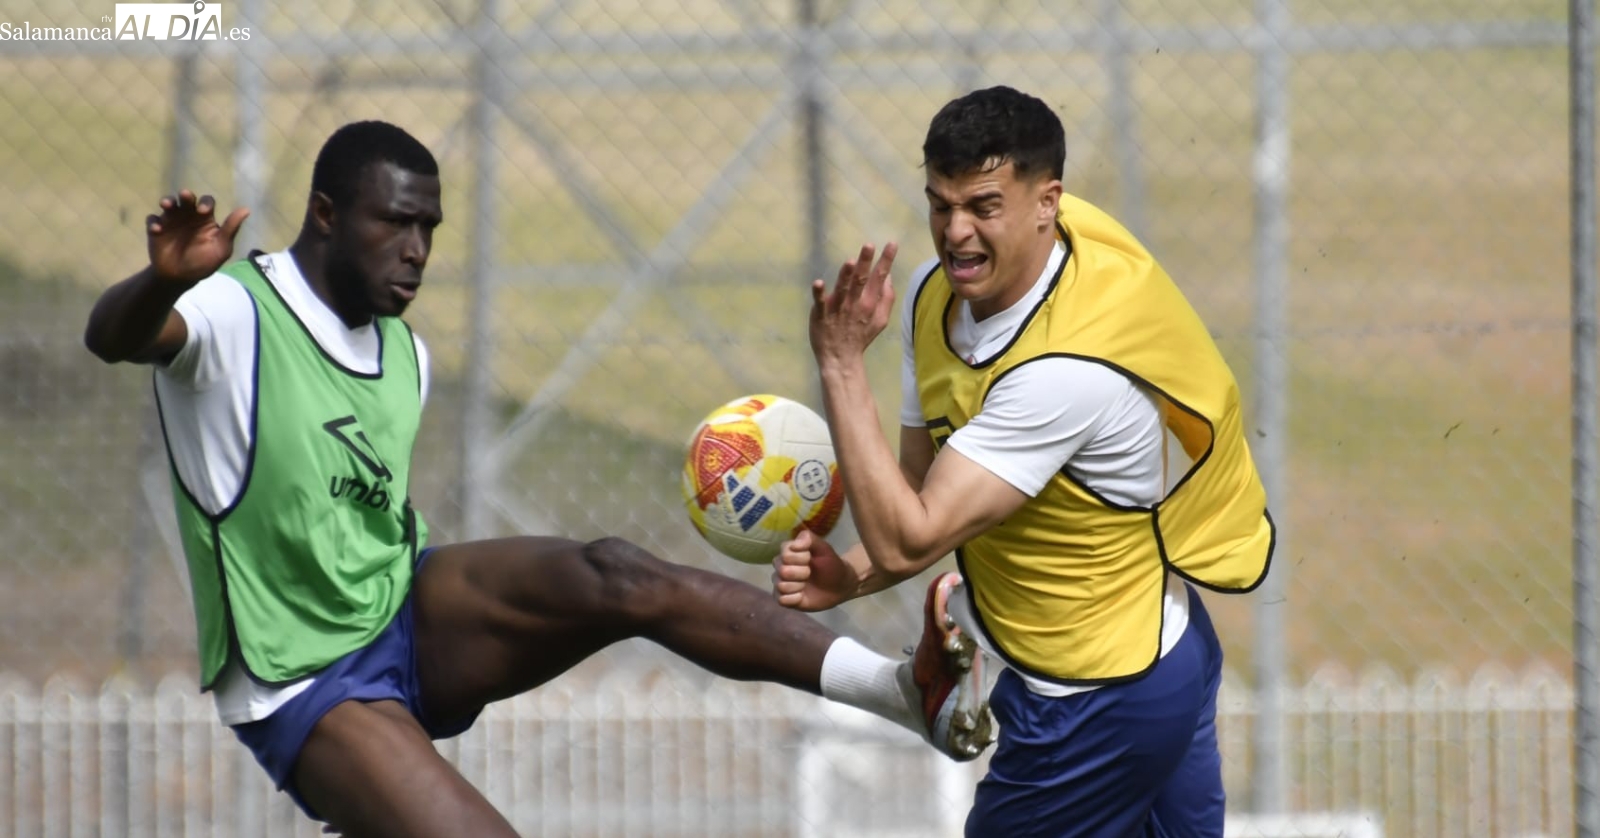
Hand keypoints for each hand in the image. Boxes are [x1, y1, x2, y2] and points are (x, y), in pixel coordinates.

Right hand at [146, 189, 249, 284]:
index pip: (207, 202)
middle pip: (187, 199)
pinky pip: (153, 219)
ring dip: (167, 201)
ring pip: (169, 203)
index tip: (204, 211)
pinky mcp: (156, 229)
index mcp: (205, 218)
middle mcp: (188, 215)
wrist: (181, 277)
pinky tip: (157, 230)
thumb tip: (247, 209)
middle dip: (186, 196)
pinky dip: (154, 222)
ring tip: (167, 205)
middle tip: (185, 196)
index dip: (205, 203)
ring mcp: (171, 220)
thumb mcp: (221, 248)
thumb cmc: (204, 262)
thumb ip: (231, 229)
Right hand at [772, 529, 853, 611]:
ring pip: (781, 585)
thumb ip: (809, 539)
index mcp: (788, 551)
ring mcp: (781, 582)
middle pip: (783, 571)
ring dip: (798, 586)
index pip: (785, 554)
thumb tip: (794, 545)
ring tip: (806, 585)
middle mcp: (781, 566)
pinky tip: (802, 596)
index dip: (800, 558)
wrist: (839, 585)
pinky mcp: (783, 598)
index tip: (810, 558)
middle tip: (810, 573)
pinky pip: (782, 600)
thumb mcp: (824, 548)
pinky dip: (794, 599)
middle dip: (802, 573)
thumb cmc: (831, 564)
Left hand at [809, 242, 896, 364]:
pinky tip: (818, 282)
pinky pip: (819, 303)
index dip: (886, 260)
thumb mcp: (880, 320)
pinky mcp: (821, 316)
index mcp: (870, 303)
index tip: (892, 244)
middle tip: (868, 245)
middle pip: (861, 280)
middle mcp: (855, 304)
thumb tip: (888, 276)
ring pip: (843, 289)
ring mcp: (837, 309)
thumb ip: (886, 298)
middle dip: (865, 262)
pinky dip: (819, 293)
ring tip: (850, 262)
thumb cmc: (861, 336)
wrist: (841, 358)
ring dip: (846, 276)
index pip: (879, 278)